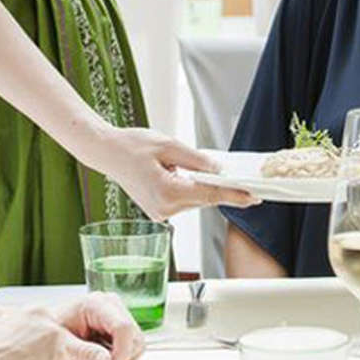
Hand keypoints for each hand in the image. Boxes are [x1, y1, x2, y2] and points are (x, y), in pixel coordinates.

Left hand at [49, 293, 145, 359]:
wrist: (47, 329)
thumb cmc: (52, 331)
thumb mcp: (62, 344)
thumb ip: (84, 352)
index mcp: (96, 303)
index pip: (123, 327)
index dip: (122, 352)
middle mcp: (110, 304)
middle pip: (134, 335)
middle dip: (122, 356)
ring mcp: (117, 313)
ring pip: (136, 341)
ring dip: (122, 356)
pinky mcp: (119, 324)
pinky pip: (131, 344)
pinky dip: (120, 355)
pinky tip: (103, 355)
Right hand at [103, 126, 258, 218]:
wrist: (107, 152)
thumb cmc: (132, 146)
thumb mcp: (169, 145)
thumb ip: (197, 160)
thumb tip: (219, 171)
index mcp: (167, 193)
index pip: (209, 195)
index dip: (234, 195)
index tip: (253, 197)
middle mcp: (164, 209)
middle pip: (203, 199)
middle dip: (218, 186)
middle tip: (235, 175)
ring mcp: (160, 213)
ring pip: (194, 199)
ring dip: (200, 185)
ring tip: (184, 164)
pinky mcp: (158, 211)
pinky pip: (183, 200)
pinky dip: (189, 188)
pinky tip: (182, 174)